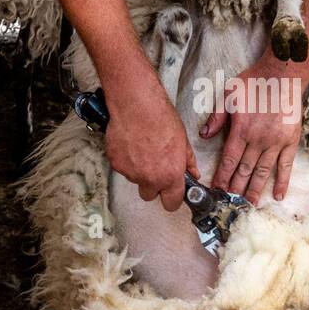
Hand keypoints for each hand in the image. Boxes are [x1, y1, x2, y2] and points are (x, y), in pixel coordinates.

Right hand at [104, 72, 197, 211]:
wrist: (137, 105)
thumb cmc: (160, 118)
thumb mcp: (183, 141)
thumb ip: (187, 162)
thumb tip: (192, 173)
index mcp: (170, 175)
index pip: (172, 204)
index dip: (172, 199)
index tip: (171, 194)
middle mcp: (150, 178)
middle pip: (150, 195)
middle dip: (153, 186)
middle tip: (155, 167)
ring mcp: (131, 173)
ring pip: (135, 180)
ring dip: (139, 170)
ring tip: (142, 148)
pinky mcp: (116, 164)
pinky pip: (123, 169)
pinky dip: (126, 160)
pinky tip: (131, 144)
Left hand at [202, 50, 303, 203]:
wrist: (283, 74)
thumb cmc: (254, 82)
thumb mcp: (229, 94)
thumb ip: (217, 117)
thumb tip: (204, 135)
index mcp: (241, 130)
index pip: (229, 160)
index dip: (222, 177)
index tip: (217, 189)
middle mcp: (258, 140)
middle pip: (244, 170)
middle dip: (235, 188)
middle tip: (230, 202)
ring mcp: (276, 142)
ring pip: (263, 172)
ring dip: (255, 190)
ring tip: (249, 204)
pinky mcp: (291, 141)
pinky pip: (286, 166)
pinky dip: (282, 182)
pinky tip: (277, 195)